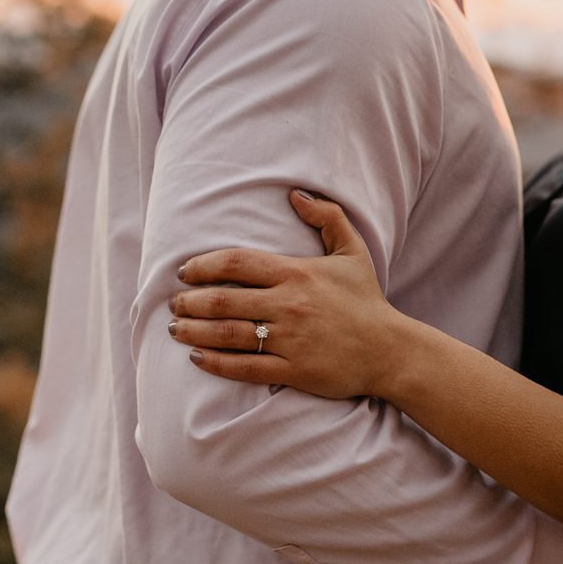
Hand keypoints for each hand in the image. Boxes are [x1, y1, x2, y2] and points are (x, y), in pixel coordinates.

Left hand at [169, 189, 406, 397]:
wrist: (389, 350)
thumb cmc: (366, 301)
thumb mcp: (353, 251)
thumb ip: (327, 217)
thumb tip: (295, 194)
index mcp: (296, 273)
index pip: (236, 262)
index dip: (203, 265)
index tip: (185, 272)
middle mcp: (288, 305)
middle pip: (223, 299)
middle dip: (189, 302)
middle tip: (173, 304)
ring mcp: (289, 339)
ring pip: (227, 333)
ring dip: (194, 331)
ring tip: (175, 329)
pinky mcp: (293, 369)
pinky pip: (244, 366)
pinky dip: (216, 363)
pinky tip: (197, 358)